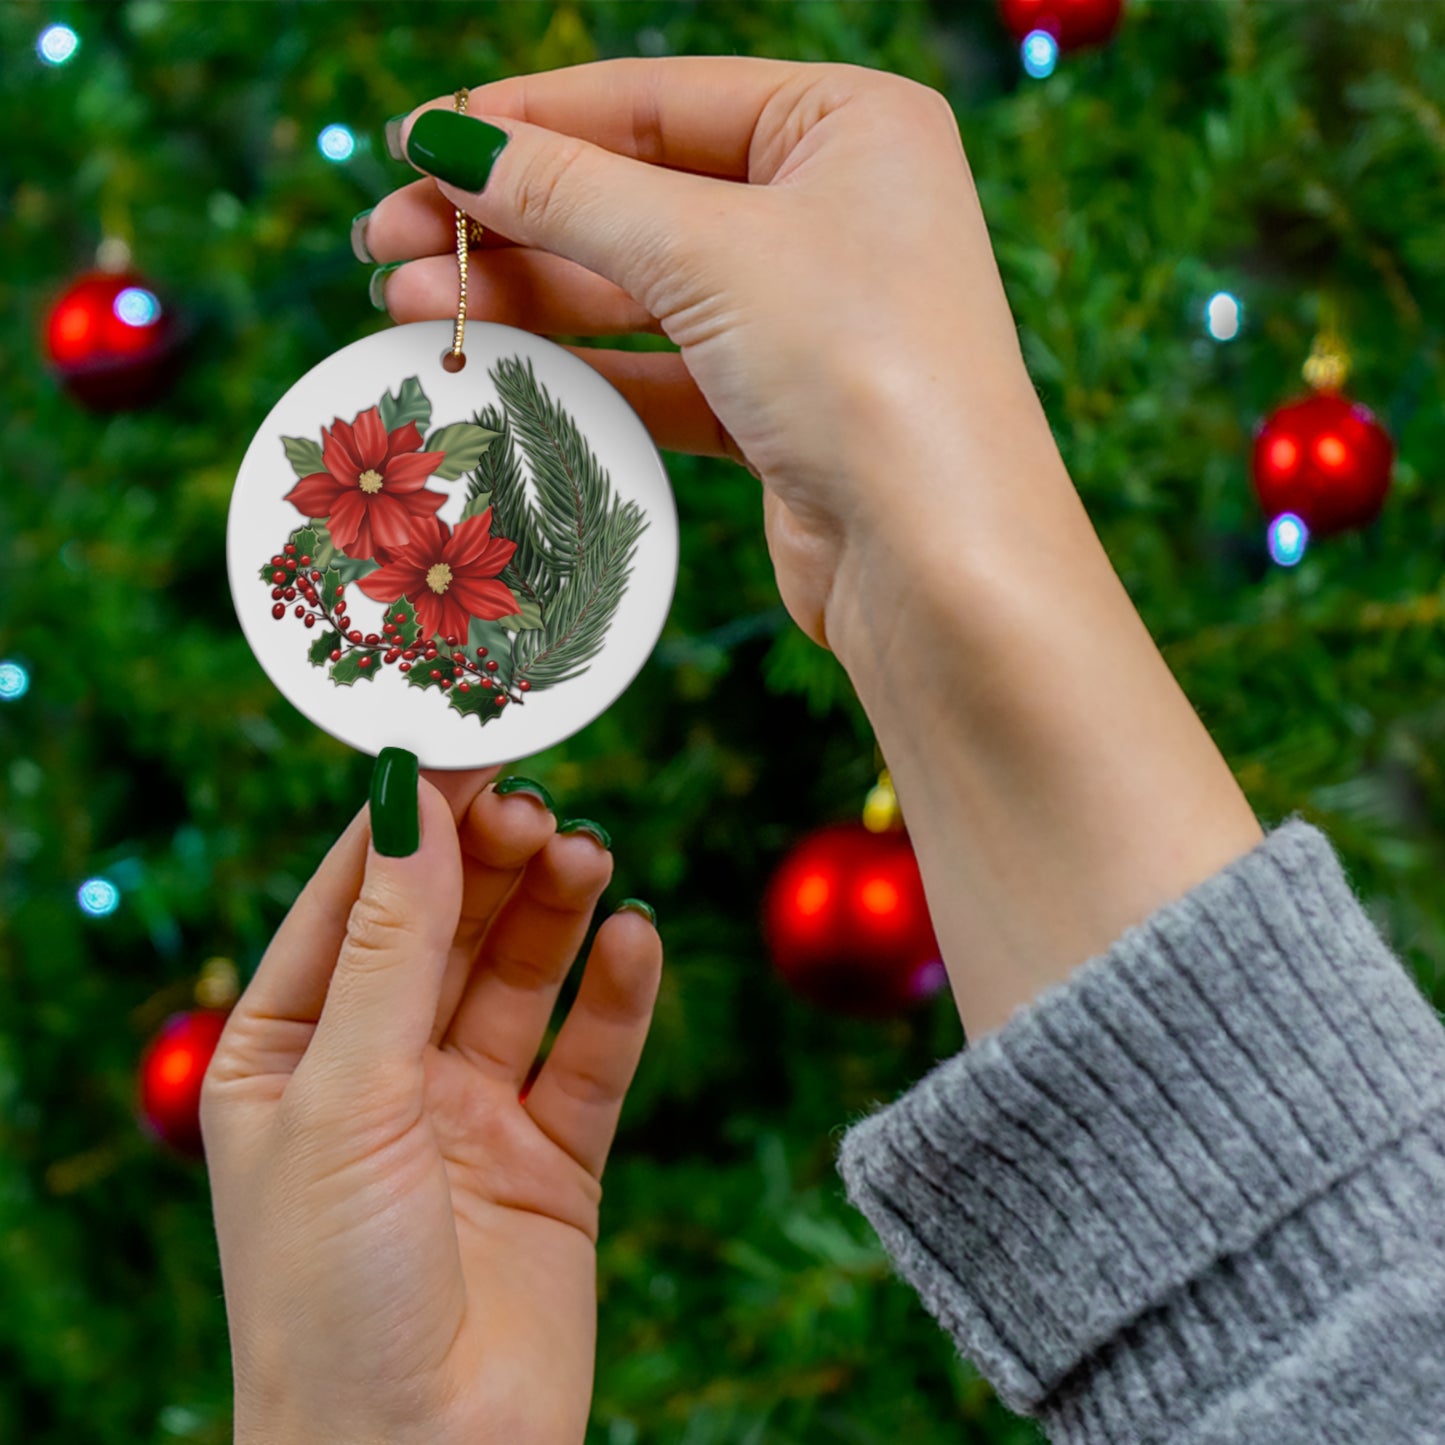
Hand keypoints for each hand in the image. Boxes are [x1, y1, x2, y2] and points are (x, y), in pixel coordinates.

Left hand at [202, 766, 661, 1444]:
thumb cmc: (330, 1293)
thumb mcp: (346, 1096)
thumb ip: (391, 947)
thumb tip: (411, 801)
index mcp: (290, 1052)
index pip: (353, 901)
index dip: (409, 822)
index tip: (468, 744)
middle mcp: (380, 1072)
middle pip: (447, 927)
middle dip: (491, 862)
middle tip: (540, 806)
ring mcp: (469, 1113)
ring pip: (522, 977)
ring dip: (556, 911)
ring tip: (589, 856)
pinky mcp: (552, 1159)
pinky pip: (591, 1055)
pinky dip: (617, 994)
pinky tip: (635, 938)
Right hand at [362, 61, 1262, 1038]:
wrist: (940, 563)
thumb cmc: (860, 368)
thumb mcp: (707, 252)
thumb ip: (570, 193)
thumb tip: (445, 142)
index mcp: (847, 126)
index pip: (657, 99)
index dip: (528, 120)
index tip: (416, 144)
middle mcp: (834, 210)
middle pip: (637, 195)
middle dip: (509, 219)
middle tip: (385, 240)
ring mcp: (808, 315)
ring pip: (639, 288)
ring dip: (526, 294)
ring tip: (407, 302)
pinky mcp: (781, 408)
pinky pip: (662, 367)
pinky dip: (581, 365)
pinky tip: (491, 362)